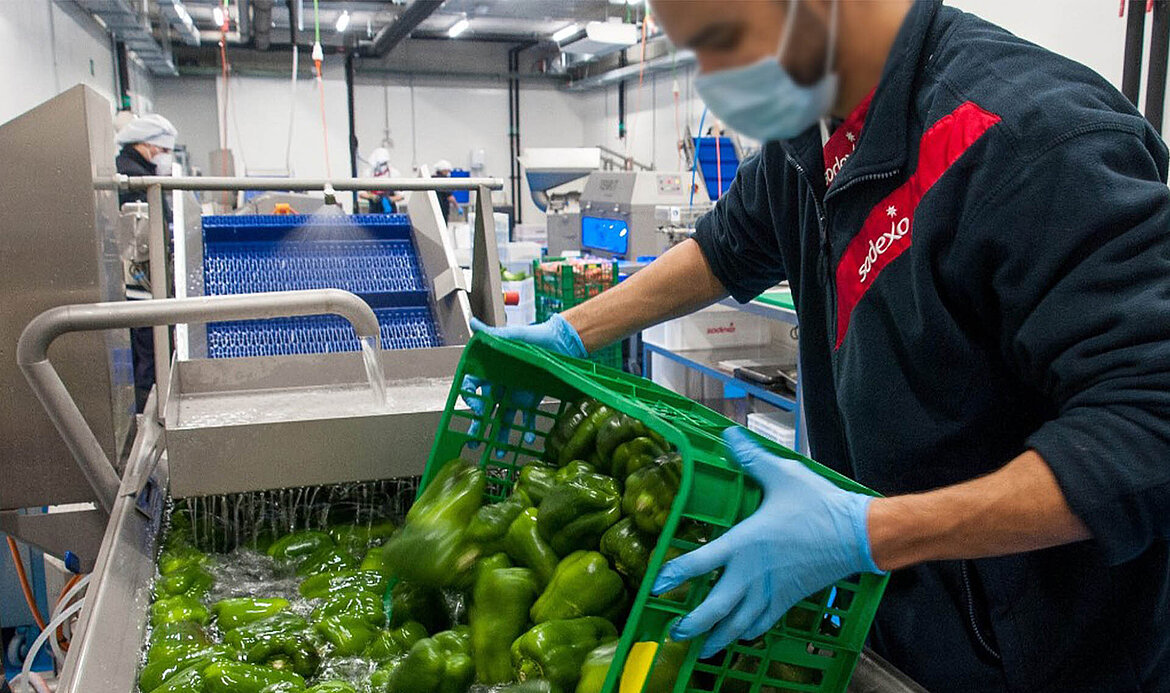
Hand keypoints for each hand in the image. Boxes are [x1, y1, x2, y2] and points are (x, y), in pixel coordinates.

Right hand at [462, 315, 587, 449]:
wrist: (559, 341)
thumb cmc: (533, 336)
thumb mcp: (512, 336)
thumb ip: (492, 334)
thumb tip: (474, 323)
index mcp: (491, 370)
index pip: (473, 388)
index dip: (471, 400)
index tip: (476, 410)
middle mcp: (501, 384)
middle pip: (485, 409)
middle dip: (479, 427)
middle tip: (474, 442)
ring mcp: (515, 393)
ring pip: (504, 418)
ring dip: (501, 435)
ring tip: (499, 451)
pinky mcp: (531, 399)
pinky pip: (527, 416)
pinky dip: (528, 428)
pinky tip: (528, 438)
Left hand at [652, 428, 882, 657]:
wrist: (857, 535)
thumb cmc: (818, 505)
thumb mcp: (782, 475)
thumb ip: (752, 458)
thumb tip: (729, 437)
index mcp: (745, 543)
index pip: (699, 562)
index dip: (674, 576)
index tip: (655, 586)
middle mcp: (753, 572)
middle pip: (715, 606)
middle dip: (693, 623)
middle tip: (674, 633)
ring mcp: (772, 589)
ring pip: (738, 622)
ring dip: (717, 637)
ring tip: (700, 650)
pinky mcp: (789, 598)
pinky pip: (763, 622)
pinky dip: (748, 632)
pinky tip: (739, 636)